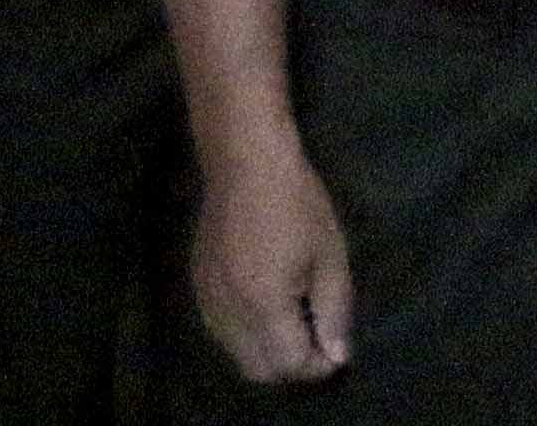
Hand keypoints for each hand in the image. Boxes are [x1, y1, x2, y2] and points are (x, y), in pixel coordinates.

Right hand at [194, 132, 352, 384]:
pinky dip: (248, 335)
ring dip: (269, 352)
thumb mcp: (330, 256)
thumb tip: (338, 355)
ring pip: (237, 355)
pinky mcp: (198, 290)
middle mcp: (227, 315)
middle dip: (292, 365)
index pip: (288, 364)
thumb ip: (334, 311)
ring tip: (300, 320)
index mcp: (263, 306)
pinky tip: (272, 306)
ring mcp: (207, 304)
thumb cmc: (298, 204)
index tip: (338, 349)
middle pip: (258, 370)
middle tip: (320, 339)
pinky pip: (222, 333)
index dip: (317, 366)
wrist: (244, 166)